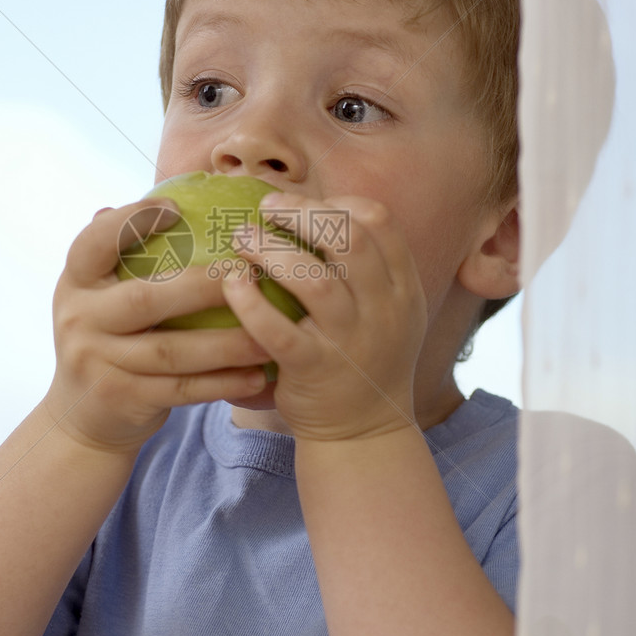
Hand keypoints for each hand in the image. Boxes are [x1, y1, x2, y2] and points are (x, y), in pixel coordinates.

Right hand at [44, 199, 270, 454]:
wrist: (81, 418)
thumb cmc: (109, 339)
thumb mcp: (101, 296)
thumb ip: (127, 257)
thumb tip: (172, 196)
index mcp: (76, 282)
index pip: (94, 242)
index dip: (131, 221)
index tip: (176, 209)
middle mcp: (78, 319)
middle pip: (146, 300)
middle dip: (202, 286)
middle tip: (250, 271)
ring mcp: (97, 363)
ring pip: (173, 352)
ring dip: (228, 343)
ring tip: (271, 333)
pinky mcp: (121, 399)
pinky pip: (183, 390)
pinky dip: (223, 383)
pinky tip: (258, 376)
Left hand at [221, 193, 426, 441]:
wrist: (364, 433)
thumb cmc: (363, 359)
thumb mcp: (389, 311)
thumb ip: (366, 266)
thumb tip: (313, 209)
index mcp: (403, 289)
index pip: (379, 221)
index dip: (339, 202)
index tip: (308, 206)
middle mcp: (383, 311)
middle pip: (349, 238)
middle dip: (302, 212)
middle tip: (267, 206)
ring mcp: (350, 342)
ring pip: (315, 279)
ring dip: (272, 249)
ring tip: (242, 238)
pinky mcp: (314, 370)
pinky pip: (278, 330)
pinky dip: (250, 302)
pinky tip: (232, 282)